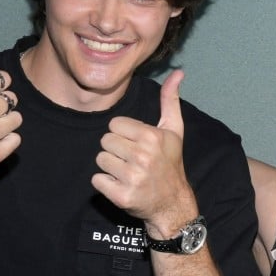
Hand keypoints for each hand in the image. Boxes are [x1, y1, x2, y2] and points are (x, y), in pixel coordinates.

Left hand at [92, 70, 196, 232]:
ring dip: (110, 167)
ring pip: (99, 160)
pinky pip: (97, 180)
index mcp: (151, 137)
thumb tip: (178, 72)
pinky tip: (122, 185)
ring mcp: (132, 177)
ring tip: (128, 173)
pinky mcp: (122, 195)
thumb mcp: (174, 130)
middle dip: (116, 150)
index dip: (124, 135)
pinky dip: (106, 185)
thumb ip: (170, 99)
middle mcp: (142, 156)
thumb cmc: (170, 163)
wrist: (173, 203)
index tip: (137, 145)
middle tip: (132, 161)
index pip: (114, 125)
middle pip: (105, 141)